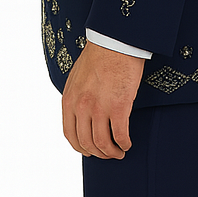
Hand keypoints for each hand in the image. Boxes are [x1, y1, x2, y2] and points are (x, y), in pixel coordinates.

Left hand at [62, 40, 144, 158]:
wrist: (114, 42)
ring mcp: (99, 108)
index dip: (81, 147)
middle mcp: (81, 107)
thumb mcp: (76, 78)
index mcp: (69, 100)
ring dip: (112, 152)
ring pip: (102, 143)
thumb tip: (80, 113)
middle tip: (109, 154)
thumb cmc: (99, 55)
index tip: (90, 151)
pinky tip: (128, 143)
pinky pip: (120, 135)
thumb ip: (76, 97)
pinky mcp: (118, 107)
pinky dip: (124, 143)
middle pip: (86, 143)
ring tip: (120, 152)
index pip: (70, 135)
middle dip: (98, 153)